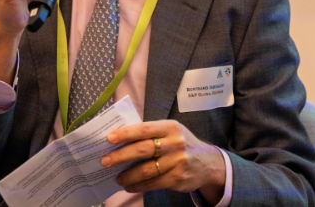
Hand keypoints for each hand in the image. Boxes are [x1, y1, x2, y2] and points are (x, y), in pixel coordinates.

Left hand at [101, 120, 225, 204]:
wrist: (208, 163)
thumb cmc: (181, 144)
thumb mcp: (171, 132)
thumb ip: (151, 133)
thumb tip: (120, 139)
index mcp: (170, 127)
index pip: (144, 129)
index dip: (125, 133)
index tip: (109, 138)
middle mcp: (175, 143)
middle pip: (143, 149)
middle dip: (121, 156)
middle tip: (105, 161)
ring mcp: (177, 162)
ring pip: (146, 170)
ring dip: (128, 175)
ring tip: (117, 178)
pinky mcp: (178, 178)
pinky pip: (153, 183)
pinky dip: (139, 186)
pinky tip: (130, 186)